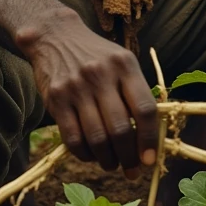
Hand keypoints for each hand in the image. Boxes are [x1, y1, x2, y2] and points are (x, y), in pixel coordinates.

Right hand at [19, 13, 157, 174]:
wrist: (55, 36)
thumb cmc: (96, 55)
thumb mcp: (122, 62)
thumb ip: (136, 93)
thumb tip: (150, 138)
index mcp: (124, 65)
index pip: (144, 109)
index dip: (149, 140)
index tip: (150, 160)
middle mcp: (101, 74)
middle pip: (121, 129)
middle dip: (129, 157)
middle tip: (132, 170)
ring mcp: (76, 86)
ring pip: (98, 138)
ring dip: (108, 160)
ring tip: (112, 165)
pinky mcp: (56, 98)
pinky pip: (73, 138)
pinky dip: (85, 155)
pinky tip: (92, 155)